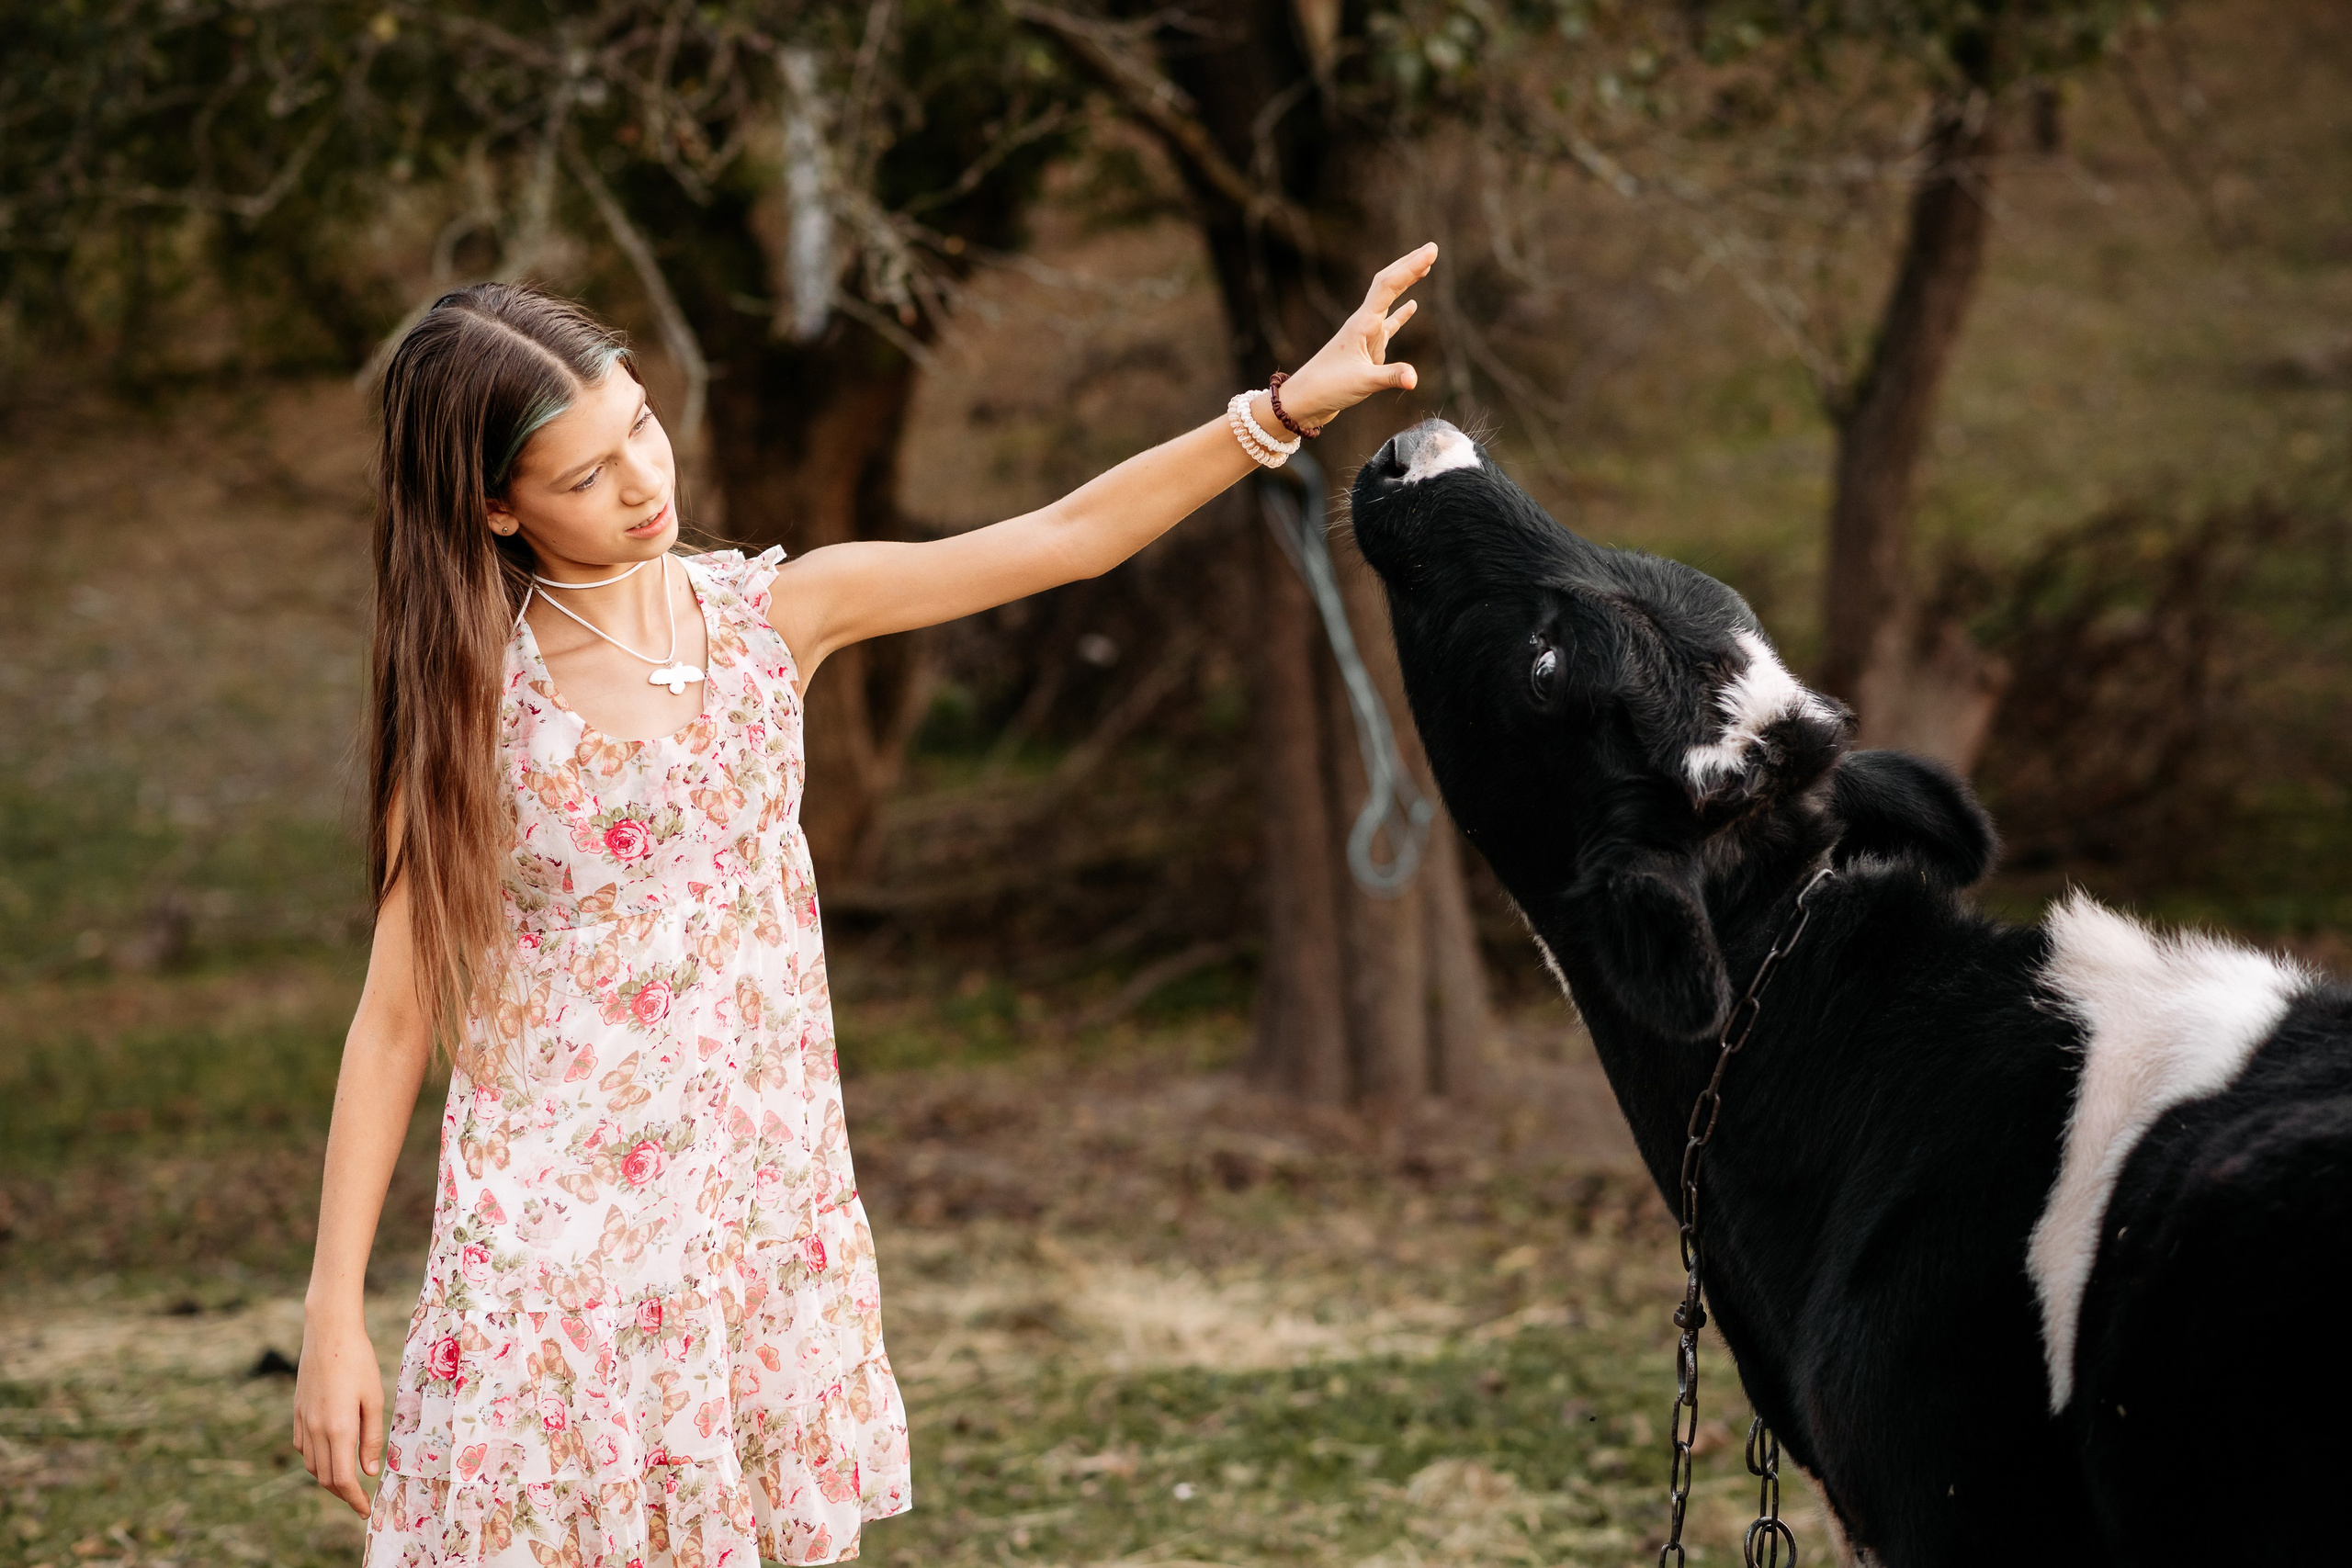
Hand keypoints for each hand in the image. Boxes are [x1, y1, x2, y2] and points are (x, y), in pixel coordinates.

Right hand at [293, 1310, 384, 1517]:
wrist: (329, 1333)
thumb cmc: (359, 1362)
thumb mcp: (374, 1398)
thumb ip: (372, 1437)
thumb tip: (368, 1471)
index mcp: (338, 1429)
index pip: (343, 1479)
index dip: (354, 1500)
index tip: (366, 1510)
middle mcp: (316, 1430)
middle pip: (326, 1478)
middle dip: (344, 1494)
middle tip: (361, 1500)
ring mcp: (303, 1422)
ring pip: (312, 1465)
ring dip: (329, 1478)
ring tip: (349, 1480)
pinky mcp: (297, 1413)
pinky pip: (302, 1447)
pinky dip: (316, 1459)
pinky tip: (331, 1454)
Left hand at [1274, 243, 1435, 428]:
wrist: (1304, 400)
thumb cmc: (1327, 388)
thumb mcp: (1362, 383)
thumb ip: (1390, 377)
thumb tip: (1414, 379)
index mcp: (1362, 323)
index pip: (1389, 286)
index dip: (1411, 267)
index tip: (1432, 252)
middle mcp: (1364, 323)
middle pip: (1388, 284)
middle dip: (1409, 265)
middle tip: (1432, 248)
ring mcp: (1365, 335)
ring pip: (1388, 300)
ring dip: (1406, 282)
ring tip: (1424, 266)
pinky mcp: (1367, 349)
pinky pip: (1388, 326)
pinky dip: (1402, 315)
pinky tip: (1413, 305)